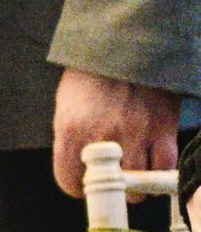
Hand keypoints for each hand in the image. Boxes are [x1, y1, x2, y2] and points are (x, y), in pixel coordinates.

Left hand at [52, 68, 180, 199]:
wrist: (124, 41)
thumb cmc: (92, 73)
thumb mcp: (67, 104)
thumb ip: (72, 139)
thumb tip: (80, 170)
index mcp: (71, 130)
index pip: (70, 183)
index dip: (78, 186)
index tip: (85, 181)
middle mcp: (101, 137)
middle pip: (110, 190)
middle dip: (112, 187)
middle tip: (114, 174)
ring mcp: (135, 133)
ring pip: (140, 185)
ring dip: (138, 183)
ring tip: (135, 168)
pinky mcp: (163, 127)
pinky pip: (165, 167)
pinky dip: (161, 170)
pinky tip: (155, 161)